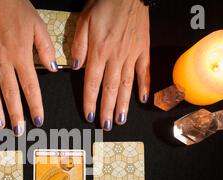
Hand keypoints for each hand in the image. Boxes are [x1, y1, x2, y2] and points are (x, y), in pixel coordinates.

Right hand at [0, 0, 57, 134]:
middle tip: (18, 131)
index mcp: (22, 55)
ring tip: (0, 125)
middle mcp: (4, 61)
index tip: (38, 120)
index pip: (31, 88)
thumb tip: (52, 69)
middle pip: (11, 94)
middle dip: (16, 115)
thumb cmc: (15, 8)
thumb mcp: (37, 25)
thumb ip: (45, 49)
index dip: (35, 106)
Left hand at [72, 0, 150, 129]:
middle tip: (106, 125)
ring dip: (123, 104)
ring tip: (121, 120)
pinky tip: (142, 99)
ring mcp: (131, 55)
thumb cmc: (105, 4)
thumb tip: (77, 67)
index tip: (89, 116)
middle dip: (107, 109)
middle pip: (110, 89)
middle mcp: (116, 57)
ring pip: (126, 84)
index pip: (92, 83)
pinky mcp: (143, 49)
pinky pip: (144, 71)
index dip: (90, 102)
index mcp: (99, 51)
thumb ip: (79, 45)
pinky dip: (144, 86)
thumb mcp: (84, 20)